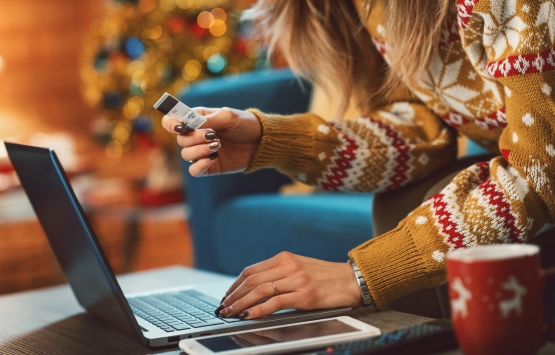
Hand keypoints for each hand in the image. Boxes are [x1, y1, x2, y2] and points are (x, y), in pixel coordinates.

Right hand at [161, 107, 261, 176]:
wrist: (260, 141)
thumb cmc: (244, 125)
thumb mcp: (228, 116)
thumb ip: (209, 119)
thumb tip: (193, 125)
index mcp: (196, 120)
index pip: (172, 122)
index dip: (170, 124)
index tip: (181, 127)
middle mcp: (195, 136)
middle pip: (180, 140)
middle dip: (195, 138)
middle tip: (213, 135)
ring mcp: (201, 152)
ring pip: (185, 155)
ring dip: (200, 150)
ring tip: (218, 145)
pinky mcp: (208, 166)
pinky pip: (194, 171)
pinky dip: (200, 165)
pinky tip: (214, 158)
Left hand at [214, 252, 363, 319]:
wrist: (352, 280)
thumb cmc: (326, 277)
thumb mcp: (300, 268)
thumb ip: (280, 273)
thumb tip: (256, 287)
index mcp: (285, 257)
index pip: (251, 270)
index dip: (235, 284)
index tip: (227, 296)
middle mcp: (288, 265)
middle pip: (252, 280)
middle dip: (234, 295)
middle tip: (224, 307)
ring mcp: (296, 280)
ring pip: (260, 290)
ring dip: (241, 303)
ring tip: (231, 313)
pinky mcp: (304, 295)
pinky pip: (275, 303)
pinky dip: (258, 310)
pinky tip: (248, 316)